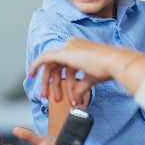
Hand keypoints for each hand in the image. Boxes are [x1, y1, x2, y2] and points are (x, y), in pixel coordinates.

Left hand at [28, 38, 144, 100]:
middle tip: (48, 97)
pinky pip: (44, 59)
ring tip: (52, 98)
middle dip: (52, 83)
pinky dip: (36, 65)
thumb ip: (80, 87)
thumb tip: (75, 98)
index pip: (64, 65)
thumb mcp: (91, 79)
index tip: (54, 88)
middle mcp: (72, 47)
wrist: (114, 63)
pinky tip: (31, 74)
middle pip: (56, 66)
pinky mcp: (64, 53)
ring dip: (50, 84)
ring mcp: (68, 48)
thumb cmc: (108, 69)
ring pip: (51, 67)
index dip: (57, 77)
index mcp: (79, 50)